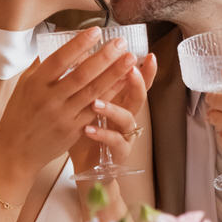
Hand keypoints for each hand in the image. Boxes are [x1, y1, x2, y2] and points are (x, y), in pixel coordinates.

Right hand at [0, 29, 139, 182]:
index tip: (96, 30)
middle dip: (104, 57)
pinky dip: (111, 95)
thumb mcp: (23, 86)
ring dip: (114, 74)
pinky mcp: (74, 130)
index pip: (59, 60)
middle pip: (81, 75)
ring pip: (93, 92)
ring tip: (129, 59)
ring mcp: (64, 116)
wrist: (16, 152)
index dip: (78, 44)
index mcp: (35, 84)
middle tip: (121, 42)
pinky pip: (96, 109)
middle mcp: (50, 100)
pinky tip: (124, 83)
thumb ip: (42, 65)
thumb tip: (59, 41)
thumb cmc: (19, 115)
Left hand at [72, 52, 156, 173]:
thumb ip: (84, 84)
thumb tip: (74, 56)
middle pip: (139, 96)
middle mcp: (126, 115)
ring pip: (127, 118)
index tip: (148, 55)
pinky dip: (103, 135)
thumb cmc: (84, 131)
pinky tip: (89, 129)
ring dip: (113, 109)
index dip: (144, 69)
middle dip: (137, 82)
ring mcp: (125, 134)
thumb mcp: (84, 104)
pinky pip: (115, 142)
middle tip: (130, 69)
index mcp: (120, 101)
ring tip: (96, 103)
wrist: (87, 166)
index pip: (135, 82)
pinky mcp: (119, 152)